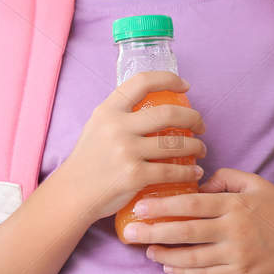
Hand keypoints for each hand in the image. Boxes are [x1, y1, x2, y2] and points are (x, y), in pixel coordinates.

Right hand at [56, 71, 205, 223]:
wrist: (72, 194)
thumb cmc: (90, 160)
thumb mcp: (98, 127)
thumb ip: (122, 114)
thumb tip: (158, 102)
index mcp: (108, 110)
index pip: (142, 81)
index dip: (169, 79)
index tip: (186, 86)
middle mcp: (117, 127)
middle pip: (169, 113)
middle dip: (194, 118)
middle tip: (201, 126)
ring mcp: (126, 151)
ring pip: (177, 143)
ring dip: (197, 146)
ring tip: (200, 150)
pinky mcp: (134, 175)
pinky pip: (173, 171)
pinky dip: (190, 172)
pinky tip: (195, 172)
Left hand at [126, 167, 273, 273]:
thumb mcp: (254, 182)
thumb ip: (224, 178)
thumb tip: (196, 184)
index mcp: (235, 204)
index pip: (192, 204)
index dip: (163, 206)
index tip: (139, 206)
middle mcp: (234, 230)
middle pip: (186, 232)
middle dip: (153, 232)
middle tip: (129, 233)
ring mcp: (236, 254)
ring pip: (192, 258)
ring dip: (164, 254)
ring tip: (146, 250)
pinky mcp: (240, 273)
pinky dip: (183, 271)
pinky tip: (168, 265)